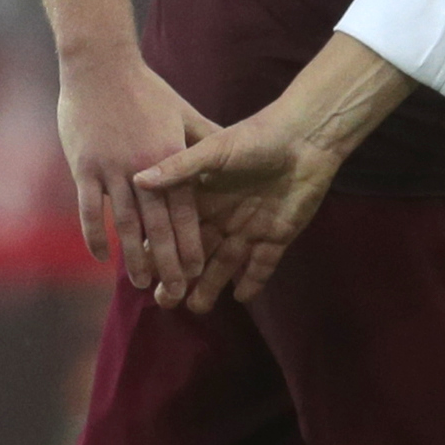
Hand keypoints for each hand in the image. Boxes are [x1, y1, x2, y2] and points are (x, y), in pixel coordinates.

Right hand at [57, 51, 216, 304]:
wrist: (100, 64)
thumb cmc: (145, 87)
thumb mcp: (183, 112)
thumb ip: (204, 137)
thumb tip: (229, 152)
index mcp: (170, 158)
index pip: (185, 212)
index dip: (191, 244)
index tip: (197, 271)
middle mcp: (143, 170)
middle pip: (158, 226)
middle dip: (167, 262)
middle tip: (174, 291)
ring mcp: (111, 170)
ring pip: (125, 225)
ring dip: (134, 256)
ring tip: (142, 282)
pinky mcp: (84, 167)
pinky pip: (90, 210)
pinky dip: (95, 235)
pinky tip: (102, 257)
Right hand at [130, 97, 343, 313]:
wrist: (306, 137)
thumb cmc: (256, 136)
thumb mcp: (214, 150)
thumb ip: (179, 168)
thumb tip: (138, 180)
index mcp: (203, 197)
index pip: (176, 230)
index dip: (161, 250)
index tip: (143, 270)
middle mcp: (222, 217)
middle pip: (196, 254)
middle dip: (181, 278)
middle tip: (165, 300)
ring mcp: (249, 229)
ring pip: (226, 265)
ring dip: (211, 287)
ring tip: (195, 308)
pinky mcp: (276, 237)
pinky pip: (262, 266)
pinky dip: (253, 281)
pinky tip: (240, 297)